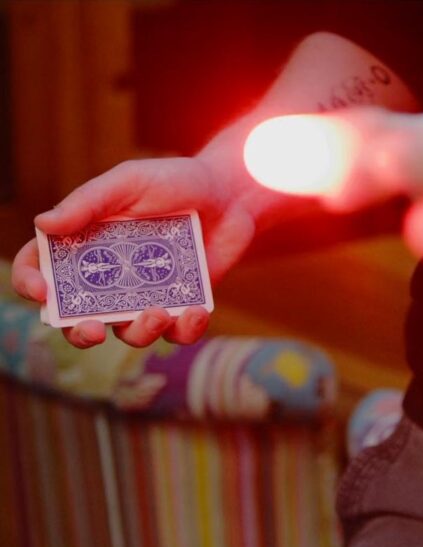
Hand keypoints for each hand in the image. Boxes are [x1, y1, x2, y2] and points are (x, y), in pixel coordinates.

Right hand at [12, 157, 257, 347]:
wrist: (231, 194)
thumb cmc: (177, 180)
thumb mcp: (131, 181)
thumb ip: (89, 202)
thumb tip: (41, 225)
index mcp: (89, 243)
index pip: (45, 267)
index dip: (32, 283)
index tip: (41, 292)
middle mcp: (113, 275)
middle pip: (81, 316)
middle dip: (80, 332)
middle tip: (92, 329)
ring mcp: (148, 293)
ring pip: (130, 332)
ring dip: (140, 332)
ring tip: (159, 312)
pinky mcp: (183, 304)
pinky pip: (177, 332)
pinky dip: (184, 329)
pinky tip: (196, 312)